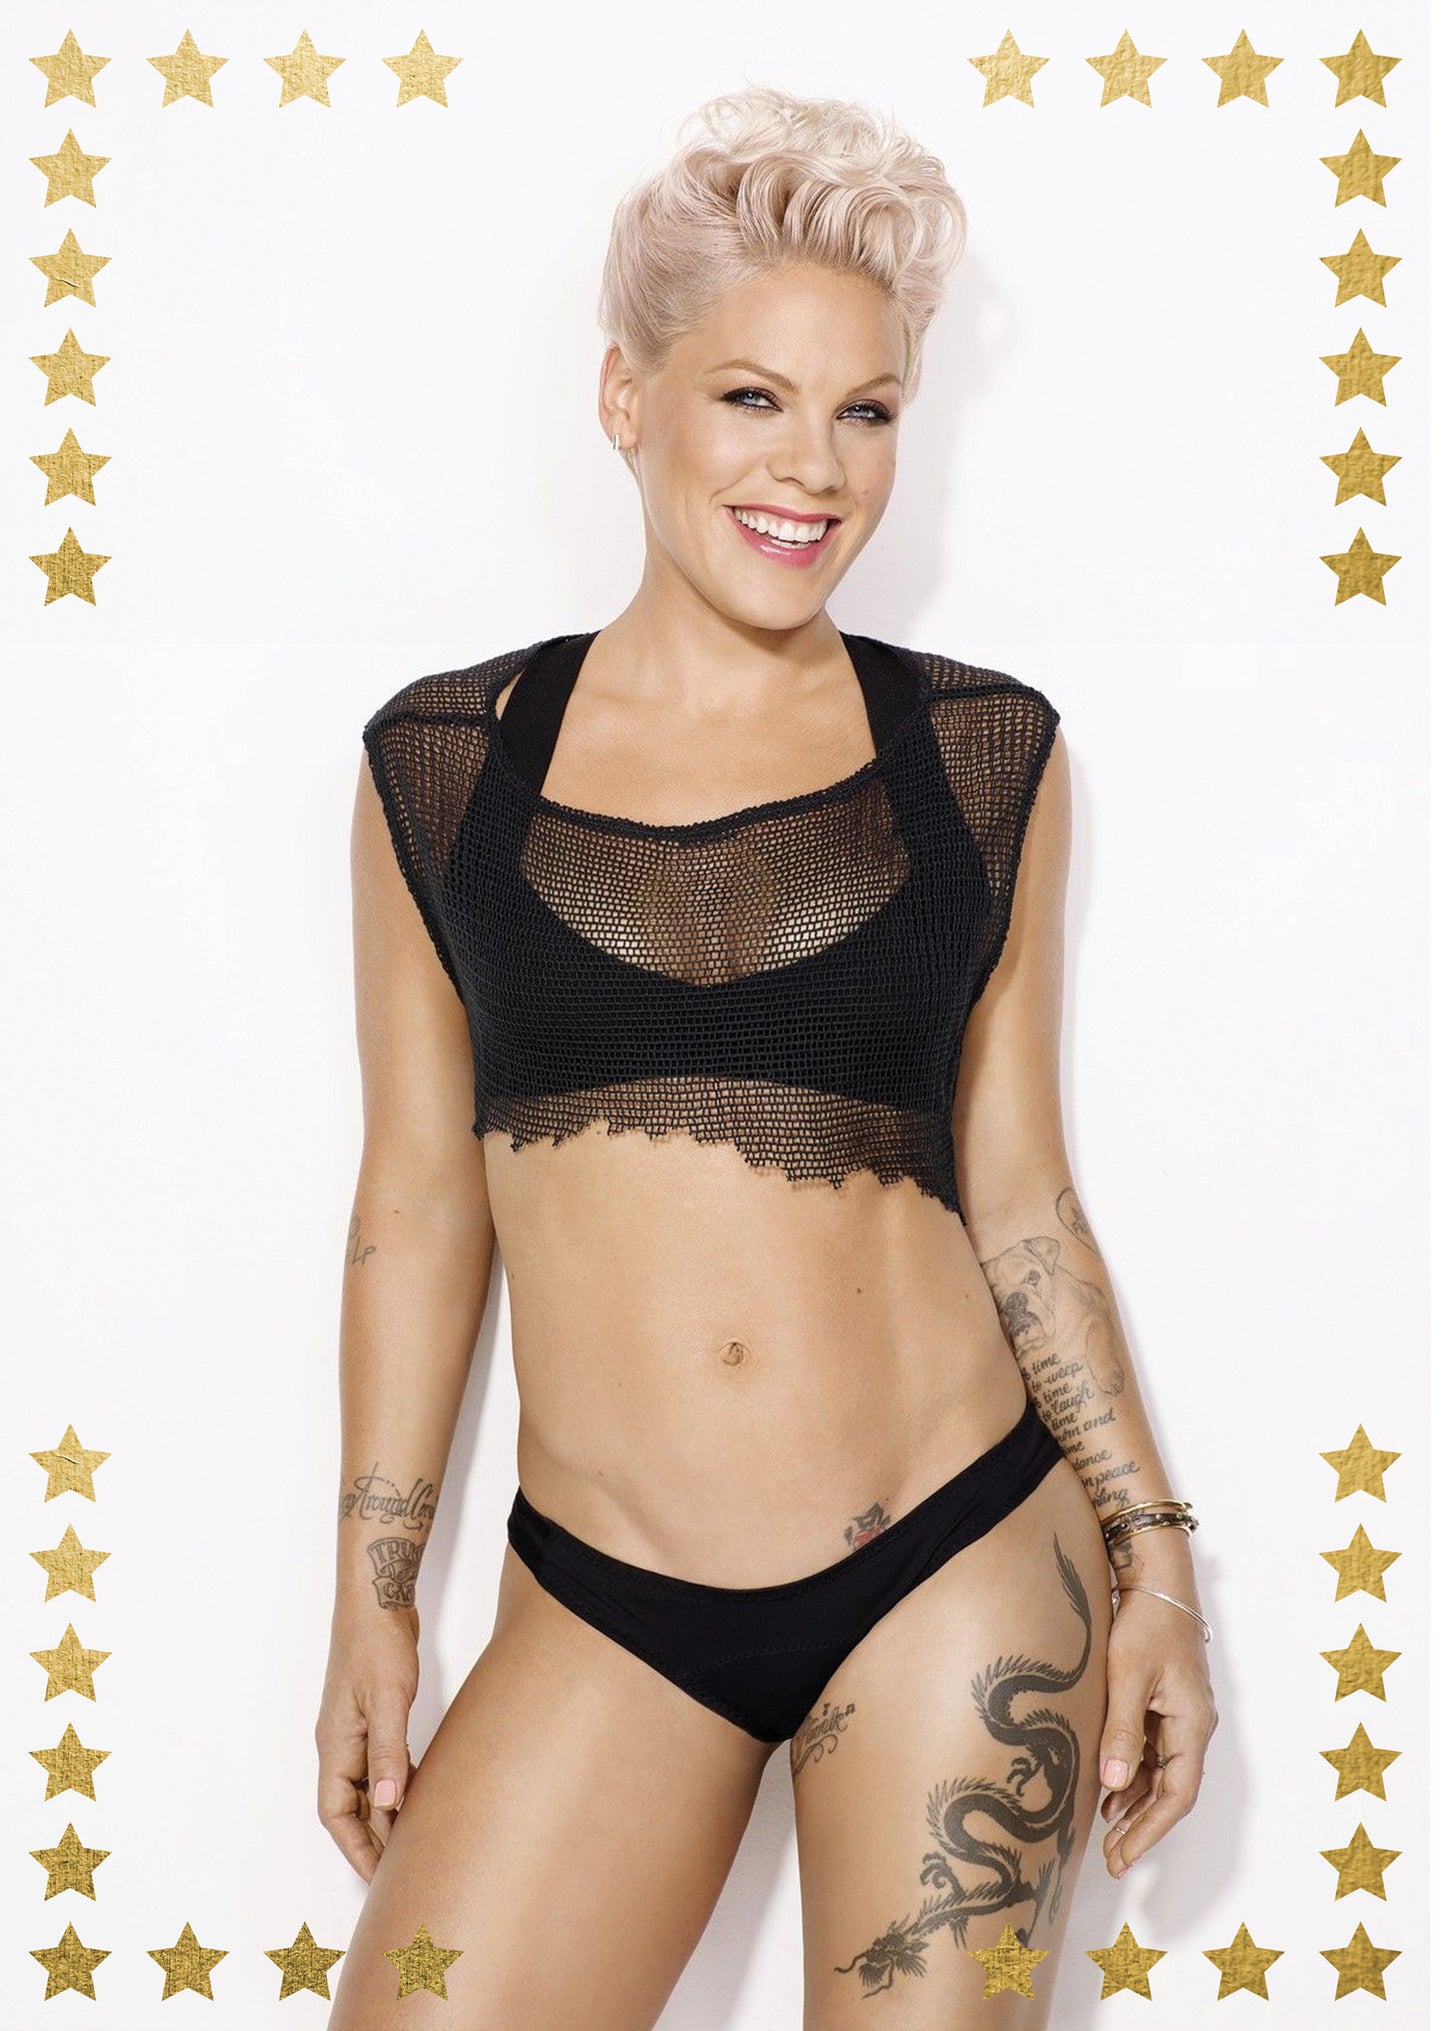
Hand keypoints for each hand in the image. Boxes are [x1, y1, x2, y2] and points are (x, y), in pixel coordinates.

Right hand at [315, 1606, 419, 1881]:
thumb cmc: (376, 1644)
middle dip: (371, 1840)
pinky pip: (380, 1764)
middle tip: (402, 1868)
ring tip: (413, 1841)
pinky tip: (417, 1793)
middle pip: (350, 1806)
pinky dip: (396, 1784)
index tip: (379, 1875)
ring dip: (385, 1814)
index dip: (355, 1847)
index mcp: (334, 1745)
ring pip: (366, 1786)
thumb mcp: (387, 1700)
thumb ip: (388, 1752)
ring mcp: (355, 1730)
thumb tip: (390, 1804)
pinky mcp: (373, 1716)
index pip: (336, 1813)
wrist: (377, 1600)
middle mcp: (339, 1743)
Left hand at [1097, 1585, 1216, 1877]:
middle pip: (1171, 1791)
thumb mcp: (1129, 1677)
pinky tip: (1109, 1790)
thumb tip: (1114, 1786)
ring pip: (1160, 1775)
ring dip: (1135, 1804)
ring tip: (1106, 1832)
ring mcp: (1179, 1717)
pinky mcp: (1163, 1706)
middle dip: (1142, 1827)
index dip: (1150, 1829)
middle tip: (1112, 1858)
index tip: (1123, 1855)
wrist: (1156, 1583)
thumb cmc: (1146, 1624)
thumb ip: (1122, 1730)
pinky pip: (1151, 1753)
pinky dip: (1132, 1775)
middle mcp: (1192, 1726)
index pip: (1178, 1794)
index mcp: (1192, 1724)